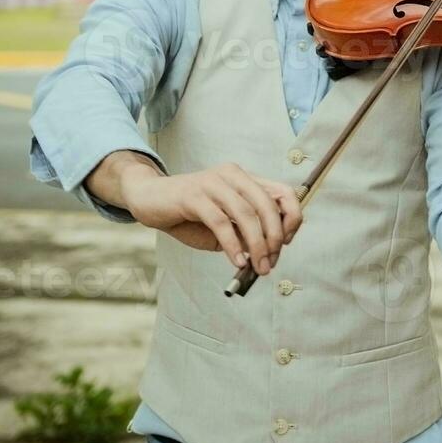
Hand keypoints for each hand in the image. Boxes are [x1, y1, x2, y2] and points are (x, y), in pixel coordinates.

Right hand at [122, 163, 303, 275]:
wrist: (150, 200)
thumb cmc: (190, 216)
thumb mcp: (225, 225)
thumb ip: (245, 233)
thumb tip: (269, 254)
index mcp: (245, 179)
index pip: (283, 192)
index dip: (291, 218)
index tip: (286, 244)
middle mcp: (232, 175)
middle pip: (267, 204)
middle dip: (274, 238)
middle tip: (270, 263)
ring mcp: (213, 182)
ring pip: (246, 214)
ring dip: (256, 245)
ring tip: (257, 267)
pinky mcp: (193, 194)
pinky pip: (221, 222)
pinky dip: (233, 245)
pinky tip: (237, 260)